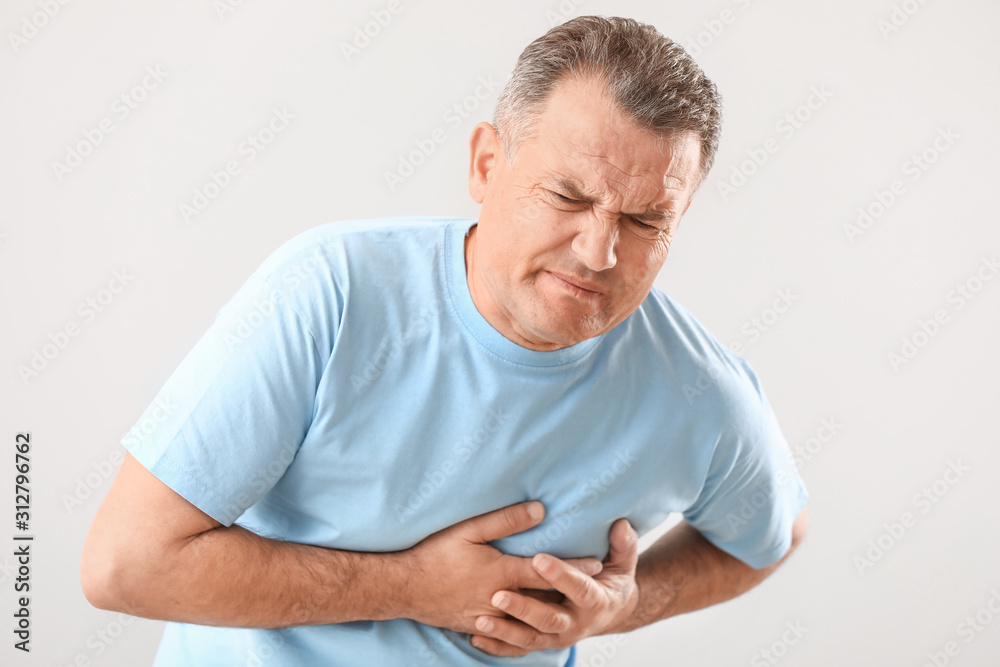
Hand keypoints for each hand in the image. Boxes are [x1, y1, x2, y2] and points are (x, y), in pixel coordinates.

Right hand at [402, 501, 603, 634]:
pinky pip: (509, 632)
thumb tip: (540, 510)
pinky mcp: (476, 626)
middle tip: (593, 588)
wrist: (402, 589)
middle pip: (543, 600)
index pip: (547, 571)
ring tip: (570, 605)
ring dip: (550, 613)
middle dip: (568, 594)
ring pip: (529, 621)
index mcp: (502, 573)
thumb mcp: (469, 530)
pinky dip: (526, 628)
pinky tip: (534, 624)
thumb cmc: (434, 554)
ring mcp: (488, 618)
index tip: (597, 564)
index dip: (574, 567)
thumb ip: (506, 520)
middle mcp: (500, 600)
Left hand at [469, 518, 639, 656]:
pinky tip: (475, 637)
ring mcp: (558, 637)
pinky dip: (498, 646)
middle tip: (498, 595)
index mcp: (596, 601)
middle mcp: (576, 624)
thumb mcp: (623, 562)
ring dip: (505, 631)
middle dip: (523, 609)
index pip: (579, 588)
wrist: (611, 612)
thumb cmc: (612, 579)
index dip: (560, 575)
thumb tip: (622, 524)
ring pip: (530, 639)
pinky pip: (519, 649)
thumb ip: (623, 545)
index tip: (539, 560)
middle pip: (549, 619)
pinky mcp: (543, 642)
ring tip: (480, 620)